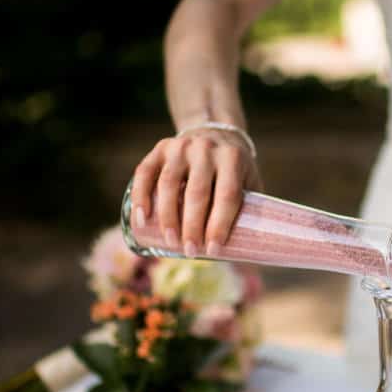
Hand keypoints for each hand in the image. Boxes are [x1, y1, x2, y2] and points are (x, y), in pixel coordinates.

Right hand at [130, 129, 260, 256]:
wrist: (215, 134)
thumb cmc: (234, 171)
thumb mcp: (249, 182)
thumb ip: (250, 211)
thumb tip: (250, 257)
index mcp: (232, 158)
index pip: (227, 195)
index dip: (219, 224)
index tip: (214, 250)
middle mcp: (206, 148)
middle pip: (197, 193)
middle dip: (192, 227)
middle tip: (190, 252)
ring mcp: (181, 146)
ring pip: (169, 184)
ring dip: (167, 217)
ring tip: (170, 242)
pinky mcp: (160, 148)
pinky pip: (145, 173)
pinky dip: (141, 197)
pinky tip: (141, 219)